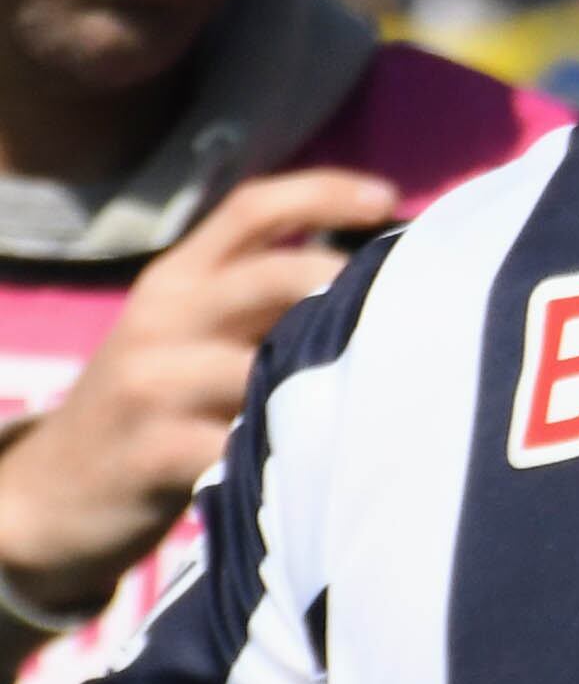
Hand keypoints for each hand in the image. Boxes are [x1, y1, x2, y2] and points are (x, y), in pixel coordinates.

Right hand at [0, 168, 393, 627]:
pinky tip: (338, 460)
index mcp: (177, 280)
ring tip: (393, 392)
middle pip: (272, 277)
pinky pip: (242, 442)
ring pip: (264, 364)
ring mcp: (155, 384)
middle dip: (349, 289)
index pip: (251, 208)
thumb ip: (264, 302)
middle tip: (417, 312)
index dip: (323, 192)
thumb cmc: (158, 406)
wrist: (55, 491)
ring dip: (334, 377)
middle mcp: (164, 318)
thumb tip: (378, 271)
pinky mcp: (156, 453)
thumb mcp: (191, 336)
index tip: (389, 197)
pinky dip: (296, 449)